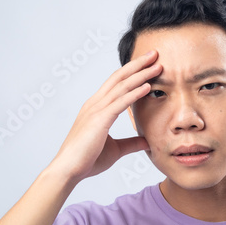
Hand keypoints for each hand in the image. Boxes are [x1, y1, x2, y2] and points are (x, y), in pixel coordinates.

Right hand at [48, 50, 161, 182]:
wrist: (68, 170)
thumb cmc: (87, 160)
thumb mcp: (116, 149)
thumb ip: (131, 143)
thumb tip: (147, 141)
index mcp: (97, 108)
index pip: (117, 84)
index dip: (133, 73)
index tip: (149, 65)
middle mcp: (95, 104)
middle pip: (119, 78)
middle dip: (138, 65)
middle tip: (155, 54)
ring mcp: (96, 110)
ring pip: (122, 86)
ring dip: (141, 74)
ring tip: (157, 65)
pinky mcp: (99, 119)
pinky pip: (120, 102)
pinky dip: (134, 92)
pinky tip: (147, 86)